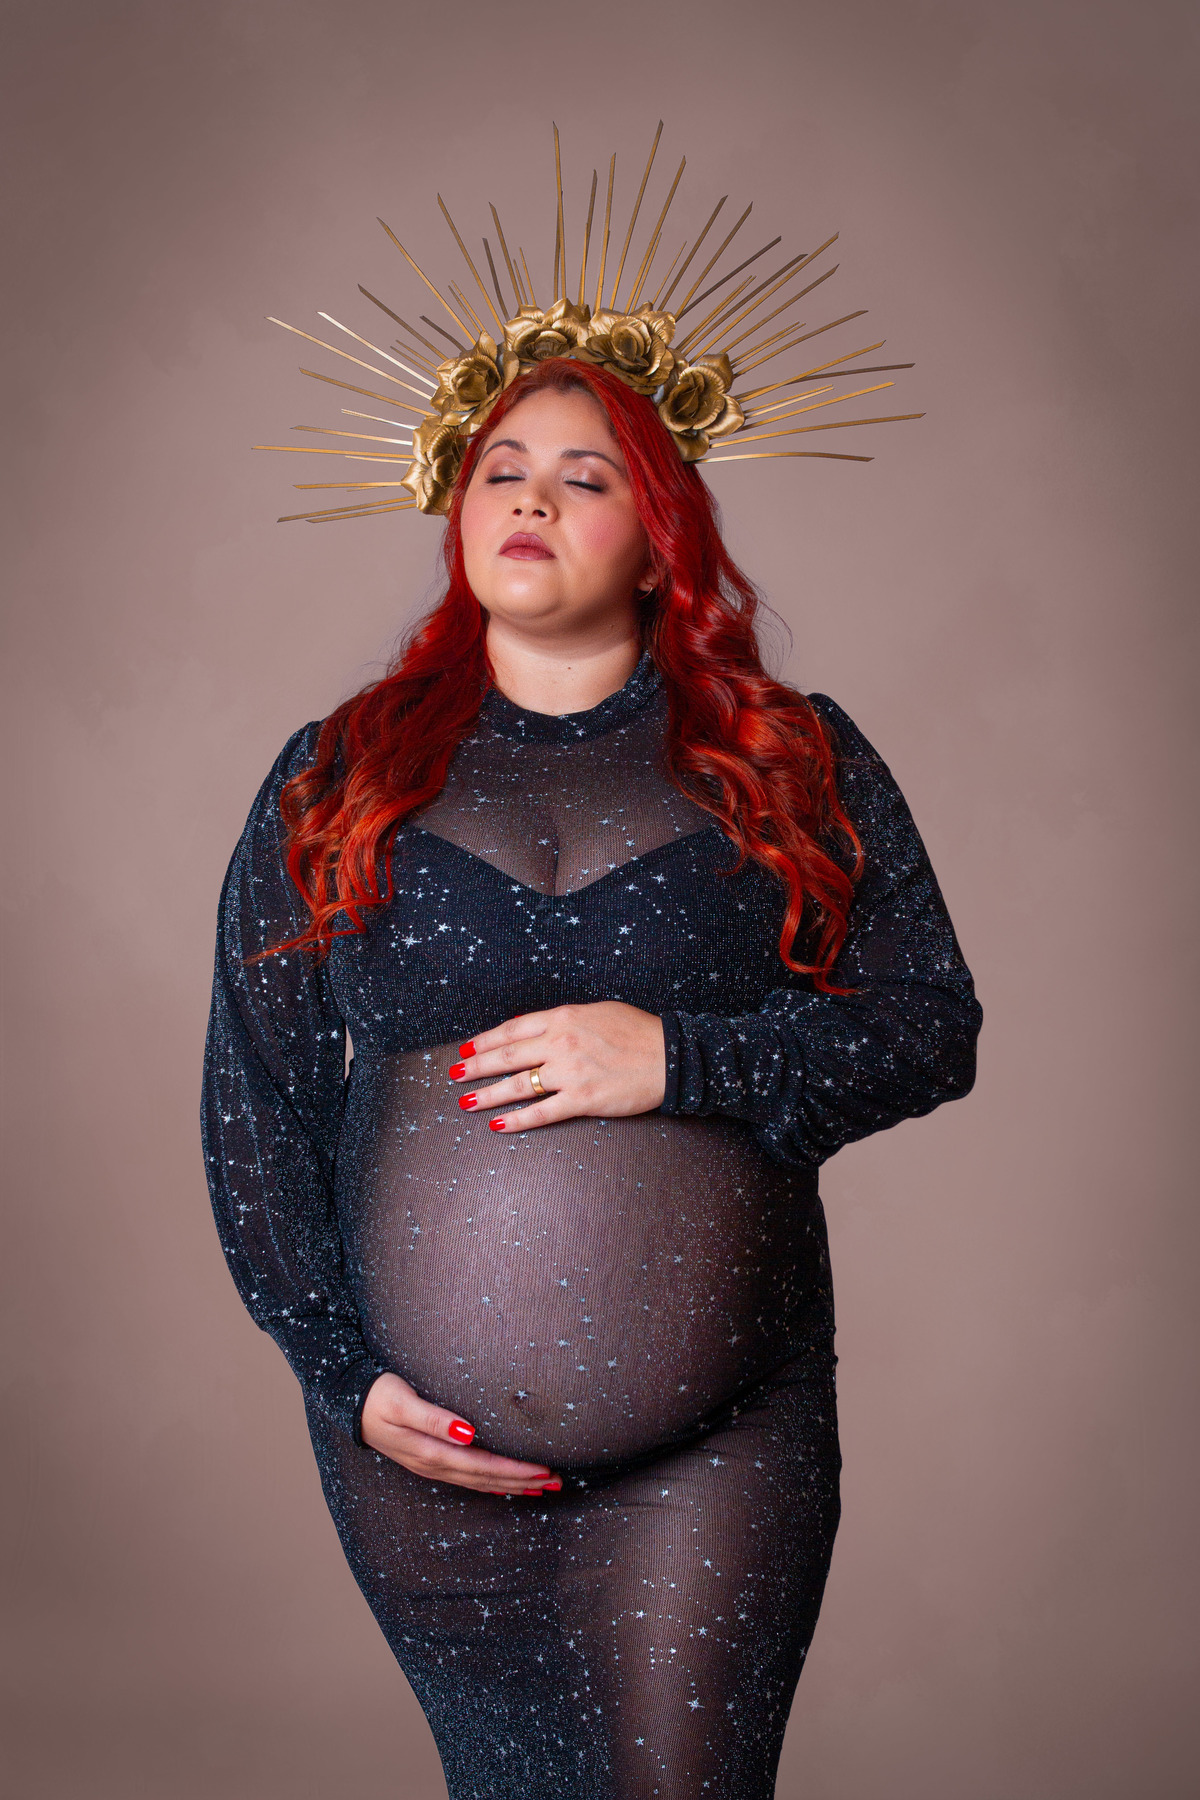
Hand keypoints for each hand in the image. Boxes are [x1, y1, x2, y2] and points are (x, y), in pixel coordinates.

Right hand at [360, 1373, 561, 1496]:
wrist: (348, 1401)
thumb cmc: (378, 1395)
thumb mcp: (402, 1401)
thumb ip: (433, 1417)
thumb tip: (467, 1432)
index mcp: (432, 1452)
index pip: (484, 1465)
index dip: (516, 1470)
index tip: (545, 1470)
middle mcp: (435, 1464)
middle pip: (486, 1478)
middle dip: (522, 1481)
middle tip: (557, 1482)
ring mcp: (431, 1465)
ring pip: (479, 1481)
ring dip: (511, 1484)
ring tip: (542, 1487)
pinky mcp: (429, 1459)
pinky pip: (467, 1478)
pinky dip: (490, 1483)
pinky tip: (503, 1486)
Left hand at [447, 1001, 665, 1131]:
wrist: (669, 1056)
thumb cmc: (637, 1031)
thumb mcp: (596, 1011)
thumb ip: (562, 1019)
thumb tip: (529, 1027)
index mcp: (562, 1017)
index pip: (512, 1030)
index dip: (485, 1041)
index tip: (467, 1048)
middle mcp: (560, 1043)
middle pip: (506, 1057)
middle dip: (475, 1067)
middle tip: (455, 1074)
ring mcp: (569, 1073)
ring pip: (517, 1086)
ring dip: (487, 1095)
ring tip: (467, 1101)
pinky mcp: (582, 1099)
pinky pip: (541, 1113)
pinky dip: (516, 1120)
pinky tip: (498, 1125)